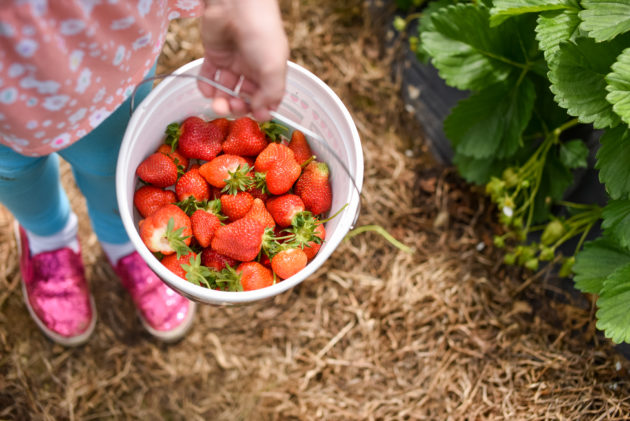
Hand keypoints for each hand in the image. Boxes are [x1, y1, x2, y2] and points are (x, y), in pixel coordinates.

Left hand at [198, 0, 289, 120]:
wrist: (236, 5)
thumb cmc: (261, 34)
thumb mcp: (274, 67)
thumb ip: (271, 93)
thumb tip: (262, 112)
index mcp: (271, 71)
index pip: (268, 98)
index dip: (262, 109)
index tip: (256, 116)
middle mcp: (252, 69)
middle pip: (245, 97)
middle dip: (239, 107)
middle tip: (232, 109)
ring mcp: (233, 63)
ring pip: (226, 90)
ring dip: (222, 101)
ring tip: (218, 105)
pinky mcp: (214, 55)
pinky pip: (209, 76)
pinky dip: (206, 86)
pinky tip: (207, 91)